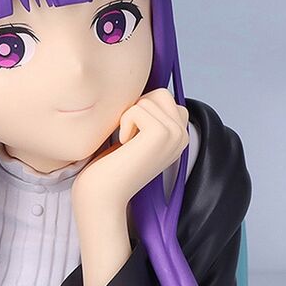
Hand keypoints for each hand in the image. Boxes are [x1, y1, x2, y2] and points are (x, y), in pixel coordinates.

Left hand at [73, 88, 189, 207]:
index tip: (132, 137)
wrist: (103, 196)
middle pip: (160, 93)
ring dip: (128, 117)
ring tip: (126, 143)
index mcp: (178, 136)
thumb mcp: (134, 136)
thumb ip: (146, 116)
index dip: (141, 109)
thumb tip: (143, 89)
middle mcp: (182, 136)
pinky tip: (124, 145)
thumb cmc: (110, 166)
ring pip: (149, 99)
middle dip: (137, 109)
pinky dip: (124, 123)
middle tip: (128, 137)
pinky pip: (138, 108)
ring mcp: (175, 135)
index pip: (164, 98)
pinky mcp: (162, 134)